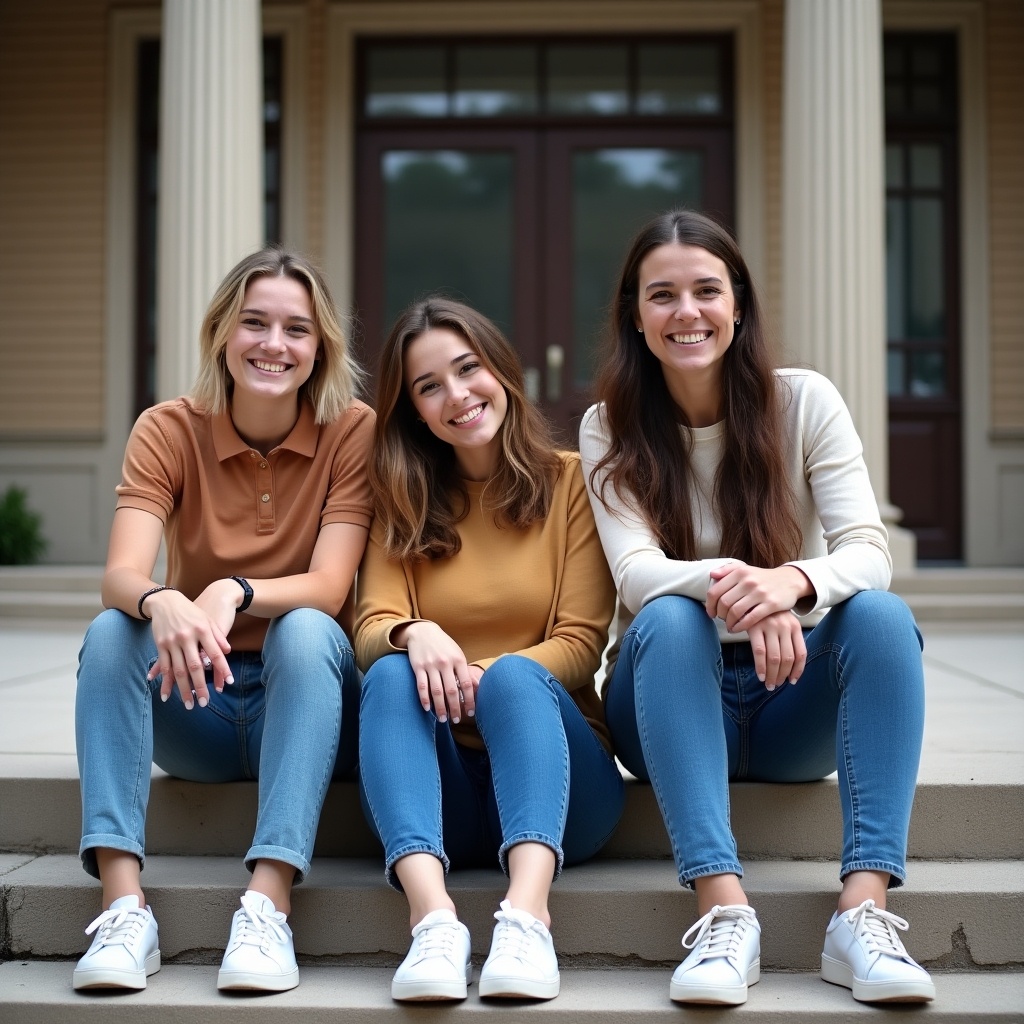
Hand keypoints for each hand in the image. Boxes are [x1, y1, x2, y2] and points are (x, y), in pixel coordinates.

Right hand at [144, 587, 231, 707]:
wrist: (166, 601)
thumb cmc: (191, 611)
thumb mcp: (208, 619)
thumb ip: (218, 636)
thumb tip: (228, 651)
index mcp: (203, 630)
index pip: (215, 653)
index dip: (223, 668)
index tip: (228, 683)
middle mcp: (187, 637)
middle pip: (195, 666)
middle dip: (200, 686)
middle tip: (204, 703)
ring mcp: (172, 642)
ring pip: (179, 671)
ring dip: (183, 689)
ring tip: (189, 704)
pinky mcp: (160, 645)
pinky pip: (164, 667)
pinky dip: (165, 682)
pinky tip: (167, 695)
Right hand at [398, 621, 475, 723]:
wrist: (423, 631)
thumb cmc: (443, 645)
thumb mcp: (457, 653)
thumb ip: (465, 670)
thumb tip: (476, 687)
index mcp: (458, 659)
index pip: (466, 684)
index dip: (469, 700)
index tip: (470, 713)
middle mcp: (445, 662)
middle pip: (452, 690)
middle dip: (455, 708)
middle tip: (456, 720)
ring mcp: (431, 665)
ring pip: (436, 691)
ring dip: (440, 708)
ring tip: (443, 719)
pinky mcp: (418, 666)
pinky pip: (422, 686)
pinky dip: (424, 699)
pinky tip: (428, 709)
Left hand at [706, 563, 812, 632]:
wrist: (789, 580)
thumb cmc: (762, 578)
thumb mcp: (745, 569)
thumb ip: (727, 570)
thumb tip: (712, 575)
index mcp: (739, 572)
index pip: (715, 591)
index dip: (709, 605)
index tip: (711, 613)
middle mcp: (748, 581)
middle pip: (724, 603)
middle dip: (719, 615)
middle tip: (722, 619)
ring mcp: (760, 593)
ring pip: (735, 612)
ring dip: (729, 622)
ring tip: (729, 625)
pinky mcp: (771, 604)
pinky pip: (750, 619)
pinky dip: (740, 626)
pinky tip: (737, 629)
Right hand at [746, 611, 806, 688]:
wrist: (751, 595)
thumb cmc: (768, 614)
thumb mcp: (783, 622)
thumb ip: (788, 638)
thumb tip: (789, 666)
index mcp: (795, 627)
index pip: (801, 653)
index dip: (798, 670)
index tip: (792, 681)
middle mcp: (785, 627)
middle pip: (787, 658)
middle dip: (782, 675)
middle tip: (776, 685)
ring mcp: (770, 626)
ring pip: (774, 658)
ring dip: (772, 675)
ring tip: (768, 684)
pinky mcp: (755, 627)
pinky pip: (759, 652)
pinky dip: (760, 667)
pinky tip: (760, 676)